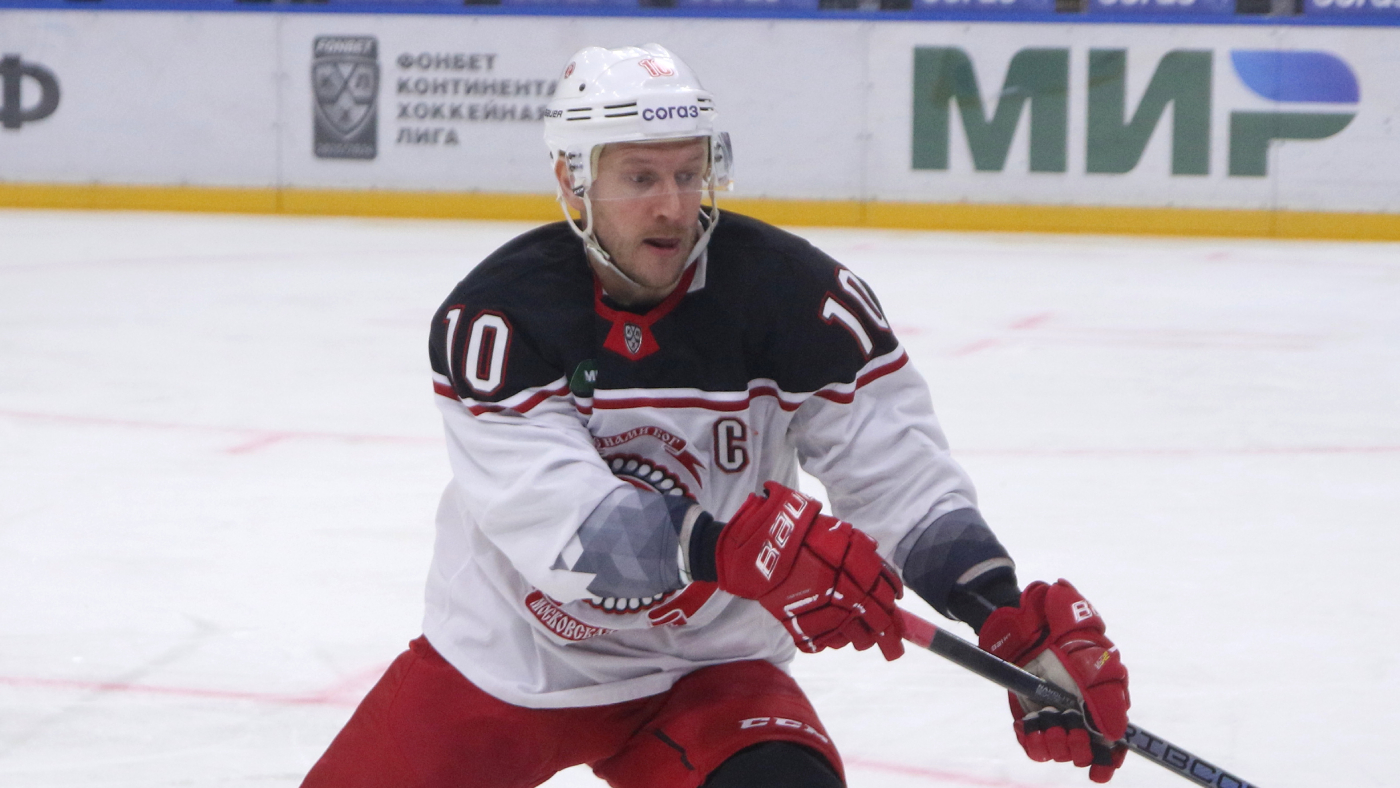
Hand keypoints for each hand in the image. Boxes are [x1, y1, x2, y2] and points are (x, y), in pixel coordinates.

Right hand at [714, 482, 903, 659]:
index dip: (893, 605)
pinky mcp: (798, 623)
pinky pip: (823, 641)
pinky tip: (837, 638)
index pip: (886, 593)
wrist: (760, 546)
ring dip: (861, 640)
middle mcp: (841, 591)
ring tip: (864, 641)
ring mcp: (819, 610)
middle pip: (876, 620)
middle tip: (894, 645)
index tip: (897, 612)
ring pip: (852, 636)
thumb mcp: (838, 533)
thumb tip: (885, 580)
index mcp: (854, 568)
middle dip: (888, 634)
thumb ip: (863, 553)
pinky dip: (833, 641)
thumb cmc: (802, 534)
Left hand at [978, 580, 1129, 782]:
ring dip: (1056, 744)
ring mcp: (1062, 717)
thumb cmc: (1047, 618)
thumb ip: (1076, 613)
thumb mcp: (1065, 609)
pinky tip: (1026, 727)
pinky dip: (1034, 744)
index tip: (1107, 747)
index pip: (1117, 724)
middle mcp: (1086, 708)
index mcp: (1104, 686)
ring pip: (1066, 750)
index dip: (1115, 745)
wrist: (1016, 627)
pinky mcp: (1037, 722)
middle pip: (1094, 747)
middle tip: (1064, 725)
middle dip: (1081, 744)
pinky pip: (1039, 749)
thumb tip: (1078, 609)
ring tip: (1042, 722)